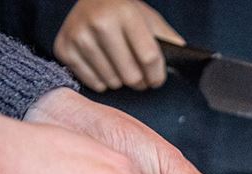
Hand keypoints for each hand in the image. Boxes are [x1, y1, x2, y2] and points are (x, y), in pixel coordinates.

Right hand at [53, 0, 183, 91]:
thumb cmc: (125, 12)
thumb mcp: (150, 19)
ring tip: (120, 69)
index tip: (157, 80)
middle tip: (139, 77)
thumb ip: (169, 40)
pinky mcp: (64, 48)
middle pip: (130, 75)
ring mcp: (79, 36)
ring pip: (112, 82)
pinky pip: (92, 83)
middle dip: (140, 81)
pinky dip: (102, 82)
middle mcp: (100, 23)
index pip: (149, 58)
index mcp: (125, 13)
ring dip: (120, 81)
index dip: (157, 76)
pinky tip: (103, 68)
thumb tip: (187, 62)